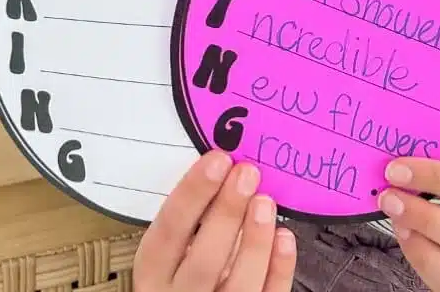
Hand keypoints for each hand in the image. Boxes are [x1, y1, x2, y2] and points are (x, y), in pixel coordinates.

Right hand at [133, 151, 295, 291]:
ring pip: (238, 285)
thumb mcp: (170, 254)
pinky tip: (284, 237)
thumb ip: (189, 223)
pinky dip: (278, 269)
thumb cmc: (183, 278)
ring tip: (265, 202)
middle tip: (246, 175)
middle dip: (227, 212)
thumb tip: (221, 175)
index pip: (169, 230)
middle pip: (203, 260)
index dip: (192, 192)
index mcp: (155, 272)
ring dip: (255, 240)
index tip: (216, 161)